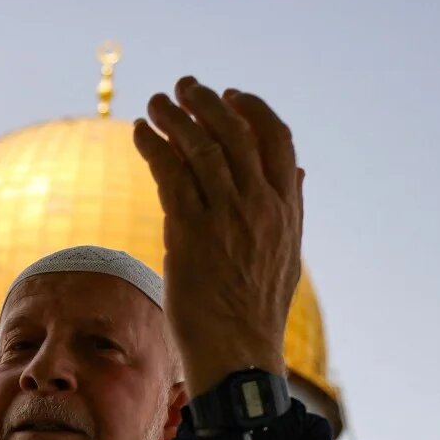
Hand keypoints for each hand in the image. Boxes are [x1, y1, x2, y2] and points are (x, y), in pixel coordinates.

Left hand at [133, 77, 302, 396]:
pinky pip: (169, 173)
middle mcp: (259, 204)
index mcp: (286, 208)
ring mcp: (225, 216)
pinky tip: (140, 135)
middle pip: (234, 131)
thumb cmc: (257, 311)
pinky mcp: (189, 231)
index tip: (231, 95)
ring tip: (155, 103)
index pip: (277, 138)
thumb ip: (292, 210)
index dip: (252, 109)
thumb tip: (299, 174)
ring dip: (173, 116)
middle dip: (207, 100)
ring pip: (199, 145)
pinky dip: (152, 146)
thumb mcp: (288, 255)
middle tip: (184, 87)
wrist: (239, 353)